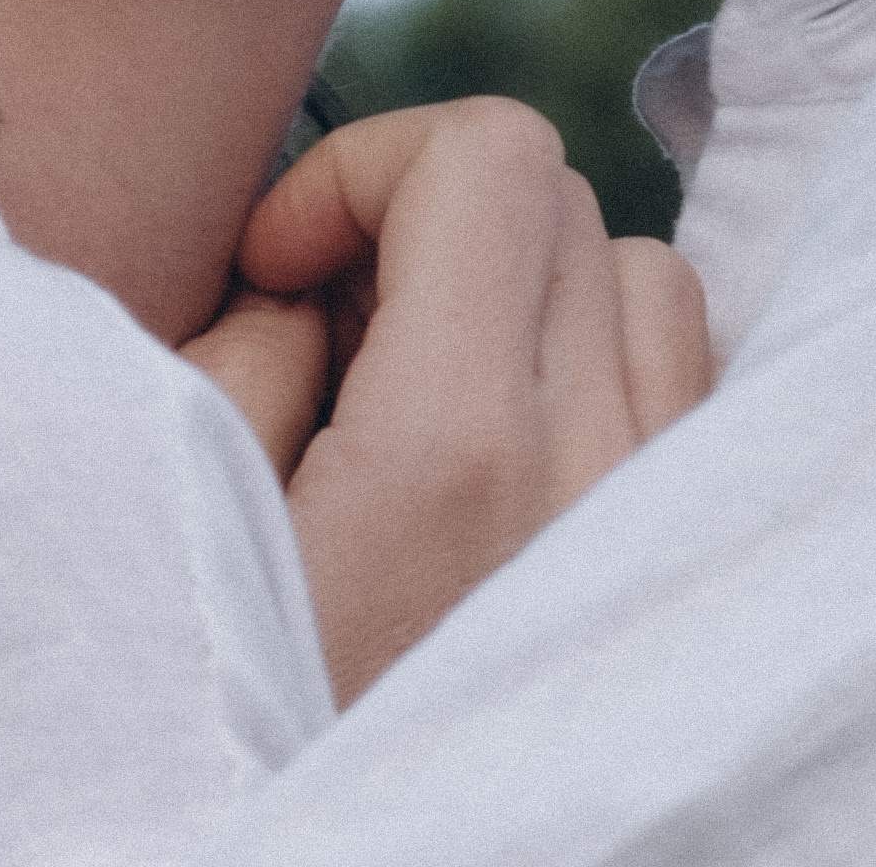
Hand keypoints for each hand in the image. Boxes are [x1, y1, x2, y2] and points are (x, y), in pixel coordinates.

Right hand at [195, 99, 709, 705]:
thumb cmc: (232, 721)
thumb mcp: (181, 521)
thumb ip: (249, 351)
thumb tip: (310, 281)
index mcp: (459, 448)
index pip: (487, 153)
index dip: (363, 164)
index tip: (280, 262)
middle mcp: (593, 476)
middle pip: (558, 199)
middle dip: (425, 219)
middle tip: (325, 333)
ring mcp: (660, 537)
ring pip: (644, 280)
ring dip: (526, 288)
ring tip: (418, 386)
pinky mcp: (693, 590)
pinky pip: (684, 394)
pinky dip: (597, 373)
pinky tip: (503, 459)